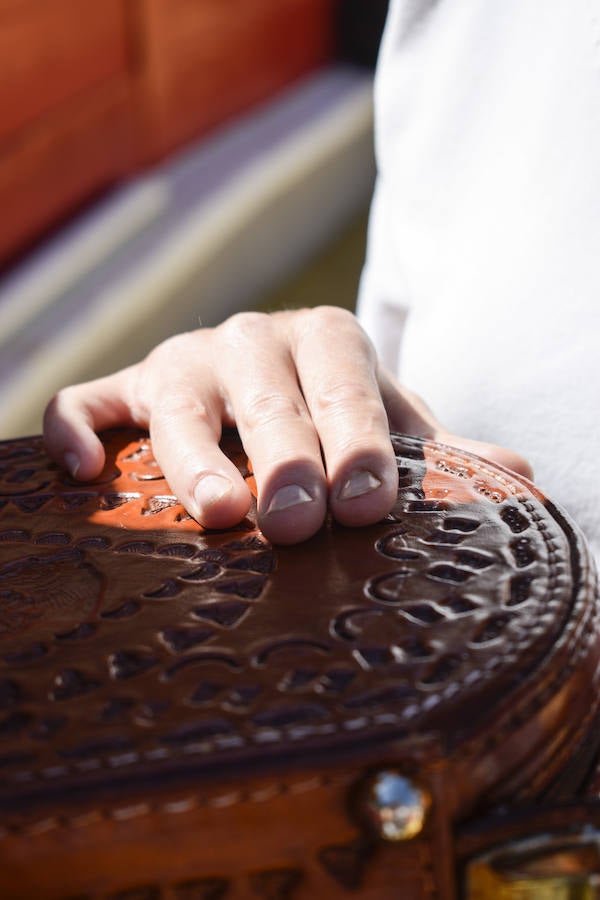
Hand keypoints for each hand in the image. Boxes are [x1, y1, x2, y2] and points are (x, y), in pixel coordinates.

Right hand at [43, 307, 532, 543]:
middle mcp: (251, 340)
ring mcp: (184, 361)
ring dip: (193, 457)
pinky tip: (79, 473)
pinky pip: (89, 401)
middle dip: (282, 460)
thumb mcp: (393, 426)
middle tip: (293, 522)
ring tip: (217, 512)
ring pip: (176, 401)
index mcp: (324, 340)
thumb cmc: (338, 417)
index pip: (343, 388)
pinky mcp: (128, 387)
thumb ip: (444, 454)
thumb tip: (521, 477)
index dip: (355, 444)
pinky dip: (78, 429)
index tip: (365, 505)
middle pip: (264, 398)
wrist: (277, 380)